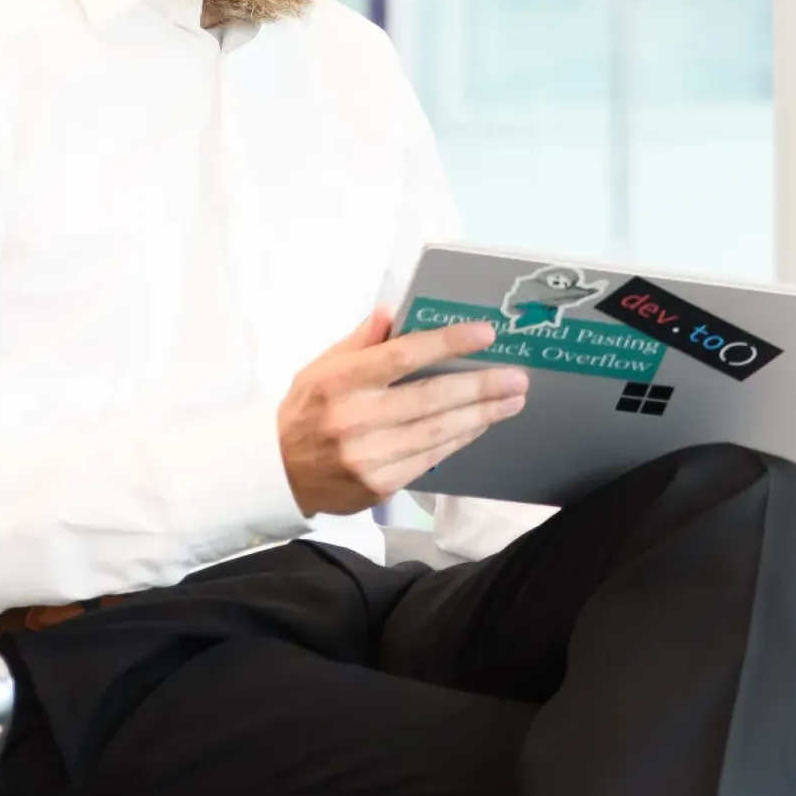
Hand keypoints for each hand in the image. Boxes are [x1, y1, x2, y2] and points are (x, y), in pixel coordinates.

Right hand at [276, 308, 529, 514]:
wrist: (278, 473)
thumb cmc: (306, 411)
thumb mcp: (320, 367)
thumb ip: (359, 341)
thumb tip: (393, 311)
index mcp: (339, 382)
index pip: (402, 356)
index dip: (447, 344)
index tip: (485, 334)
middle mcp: (354, 419)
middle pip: (430, 398)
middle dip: (480, 386)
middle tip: (517, 377)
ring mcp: (368, 456)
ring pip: (437, 432)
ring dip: (481, 415)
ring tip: (512, 400)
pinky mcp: (379, 485)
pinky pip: (431, 458)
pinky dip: (460, 439)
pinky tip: (481, 424)